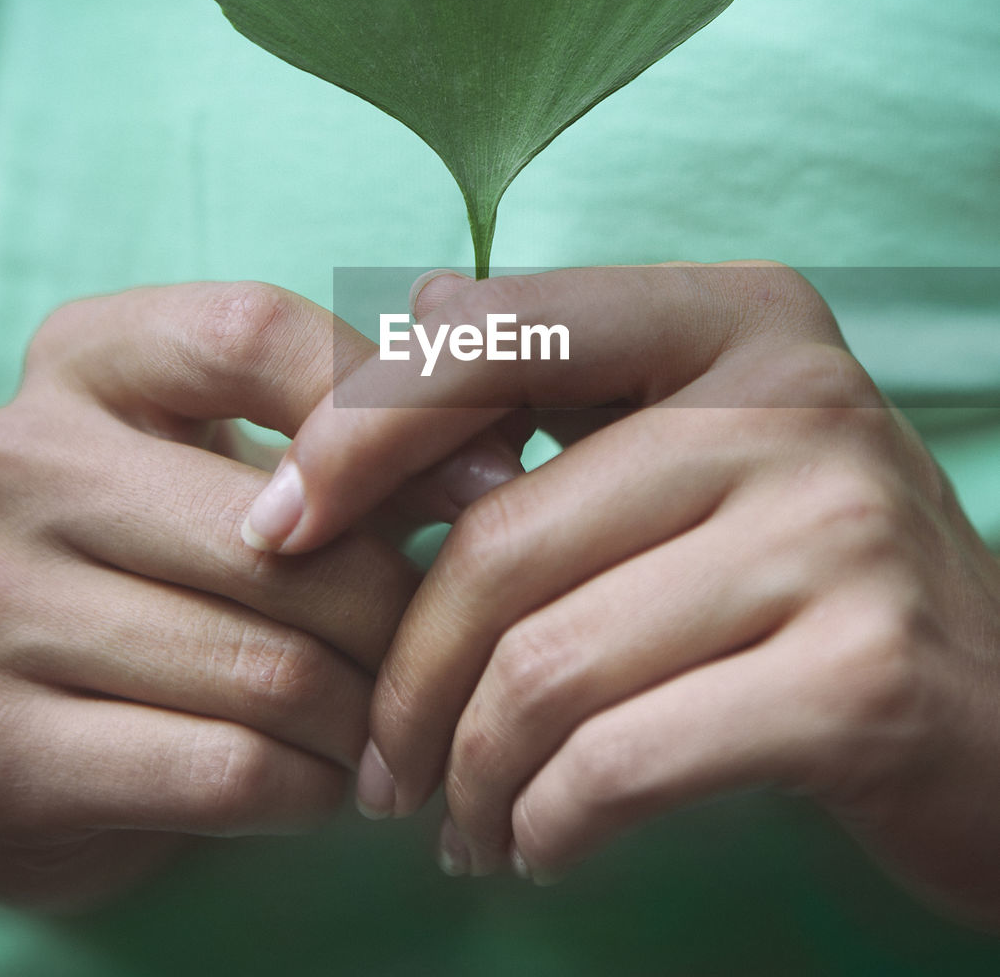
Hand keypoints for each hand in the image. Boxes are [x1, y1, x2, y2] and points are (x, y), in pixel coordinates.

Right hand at [0, 280, 517, 909]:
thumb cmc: (143, 552)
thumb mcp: (210, 453)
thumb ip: (336, 432)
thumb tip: (499, 446)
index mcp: (82, 364)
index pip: (256, 337)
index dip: (393, 410)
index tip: (489, 478)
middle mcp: (17, 467)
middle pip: (293, 537)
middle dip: (402, 609)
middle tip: (446, 644)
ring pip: (273, 667)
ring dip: (367, 711)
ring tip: (390, 717)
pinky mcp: (0, 755)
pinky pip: (227, 770)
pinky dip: (311, 787)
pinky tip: (322, 776)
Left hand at [250, 264, 999, 930]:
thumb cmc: (806, 570)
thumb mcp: (700, 441)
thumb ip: (566, 372)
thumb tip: (415, 303)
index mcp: (736, 316)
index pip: (495, 338)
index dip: (360, 433)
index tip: (281, 533)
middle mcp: (796, 400)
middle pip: (504, 535)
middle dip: (407, 671)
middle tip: (381, 756)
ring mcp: (840, 533)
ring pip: (549, 663)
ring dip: (468, 769)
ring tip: (456, 813)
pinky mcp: (865, 679)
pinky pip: (622, 760)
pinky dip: (547, 822)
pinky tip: (538, 842)